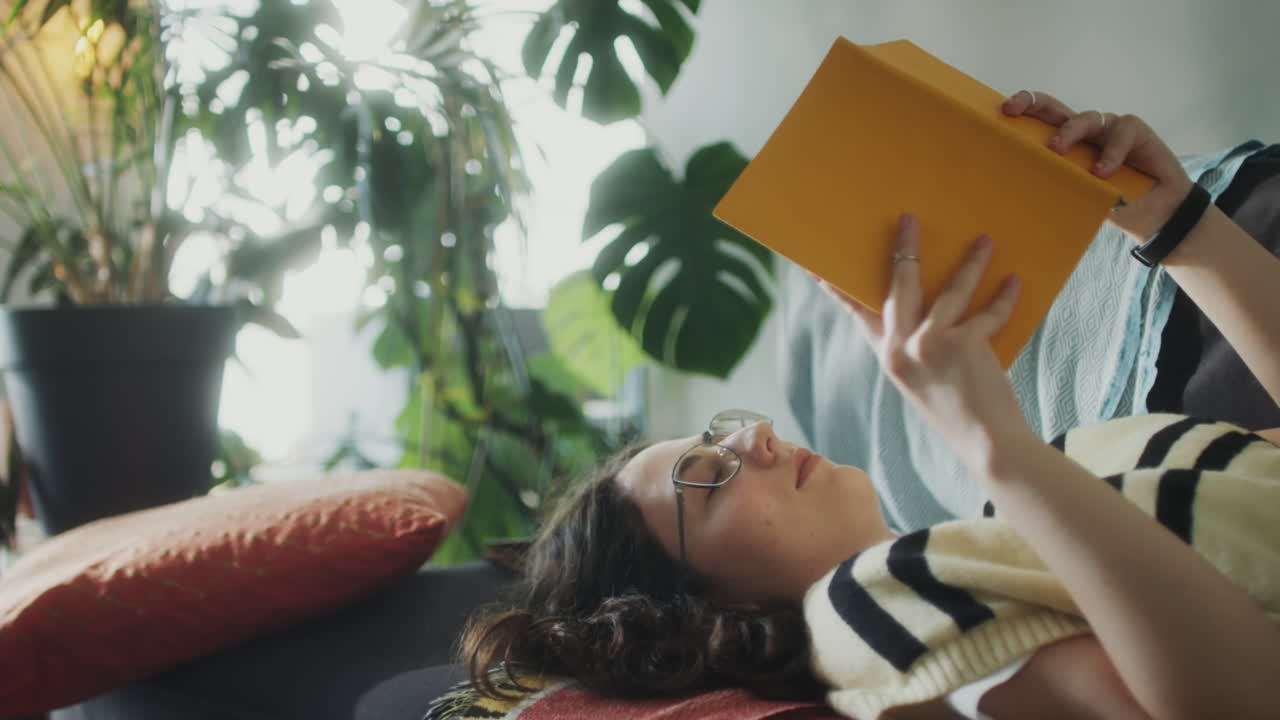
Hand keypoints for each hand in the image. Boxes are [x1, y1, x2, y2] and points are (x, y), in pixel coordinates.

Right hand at [818, 213, 1037, 473]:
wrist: (986, 443)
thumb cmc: (958, 411)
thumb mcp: (924, 378)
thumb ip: (919, 344)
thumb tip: (936, 300)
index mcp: (888, 357)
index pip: (859, 313)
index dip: (840, 288)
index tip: (821, 267)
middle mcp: (901, 348)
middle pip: (899, 284)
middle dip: (906, 248)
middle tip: (909, 218)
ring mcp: (929, 344)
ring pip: (950, 290)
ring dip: (971, 263)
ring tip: (985, 241)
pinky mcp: (962, 344)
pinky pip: (986, 311)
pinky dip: (1004, 297)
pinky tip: (1014, 281)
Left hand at [1002, 90, 1192, 241]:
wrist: (1155, 213)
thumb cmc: (1110, 203)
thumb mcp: (1076, 196)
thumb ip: (1055, 187)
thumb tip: (1014, 198)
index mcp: (1064, 143)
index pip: (1038, 122)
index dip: (1021, 112)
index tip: (1001, 113)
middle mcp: (1083, 131)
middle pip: (1054, 108)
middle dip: (1032, 102)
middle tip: (1014, 110)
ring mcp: (1108, 129)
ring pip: (1085, 119)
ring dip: (1069, 132)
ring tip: (1056, 149)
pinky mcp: (1135, 131)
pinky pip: (1121, 133)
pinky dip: (1110, 152)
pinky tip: (1102, 171)